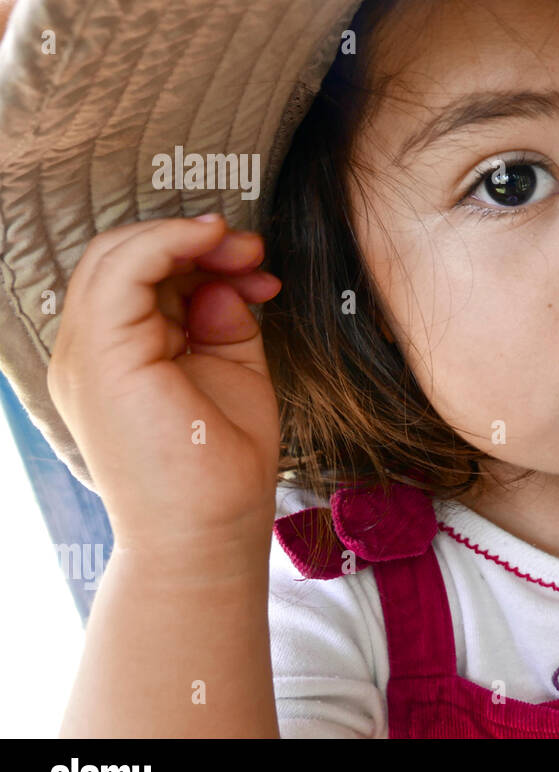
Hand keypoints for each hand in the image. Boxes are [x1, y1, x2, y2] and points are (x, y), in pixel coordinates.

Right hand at [47, 215, 282, 557]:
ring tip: (245, 252)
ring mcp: (87, 355)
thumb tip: (222, 279)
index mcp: (116, 357)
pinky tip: (213, 241)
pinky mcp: (102, 357)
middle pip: (123, 258)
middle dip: (195, 242)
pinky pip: (120, 269)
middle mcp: (91, 353)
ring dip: (186, 238)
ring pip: (115, 255)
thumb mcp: (232, 370)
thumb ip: (224, 319)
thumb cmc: (222, 466)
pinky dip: (167, 241)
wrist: (212, 533)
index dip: (197, 255)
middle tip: (254, 252)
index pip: (138, 277)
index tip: (258, 266)